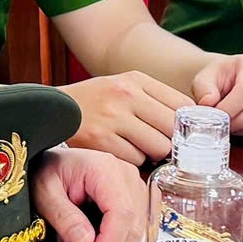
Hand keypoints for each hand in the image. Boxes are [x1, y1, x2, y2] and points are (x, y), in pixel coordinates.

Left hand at [31, 148, 146, 241]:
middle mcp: (126, 175)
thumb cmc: (48, 171)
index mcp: (105, 169)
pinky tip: (98, 236)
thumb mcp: (45, 193)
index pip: (122, 213)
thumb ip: (63, 218)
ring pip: (137, 230)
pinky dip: (118, 240)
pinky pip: (135, 228)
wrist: (52, 163)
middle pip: (133, 225)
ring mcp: (133, 186)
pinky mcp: (135, 197)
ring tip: (85, 241)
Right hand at [61, 71, 189, 163]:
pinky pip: (134, 160)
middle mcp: (125, 95)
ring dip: (151, 154)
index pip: (182, 105)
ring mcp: (112, 117)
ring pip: (157, 147)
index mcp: (136, 80)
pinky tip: (120, 152)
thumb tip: (190, 127)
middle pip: (172, 129)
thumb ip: (157, 101)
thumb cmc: (96, 102)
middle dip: (169, 142)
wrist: (53, 109)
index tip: (183, 135)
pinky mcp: (99, 140)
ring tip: (136, 147)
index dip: (187, 125)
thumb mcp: (125, 88)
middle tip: (159, 146)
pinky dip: (132, 162)